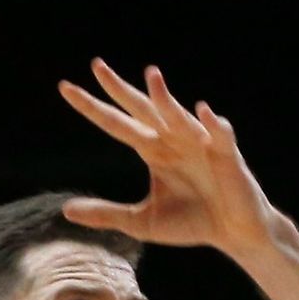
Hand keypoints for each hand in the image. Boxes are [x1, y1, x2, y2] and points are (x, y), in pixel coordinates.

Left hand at [59, 62, 277, 259]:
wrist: (233, 233)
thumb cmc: (192, 222)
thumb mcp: (142, 222)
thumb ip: (106, 213)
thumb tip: (65, 210)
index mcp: (152, 149)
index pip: (116, 123)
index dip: (92, 107)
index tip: (65, 88)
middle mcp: (172, 139)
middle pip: (142, 108)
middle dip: (120, 89)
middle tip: (96, 66)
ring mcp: (199, 143)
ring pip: (177, 116)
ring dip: (165, 98)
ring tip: (152, 78)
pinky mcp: (226, 155)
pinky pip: (220, 135)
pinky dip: (213, 124)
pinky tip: (203, 113)